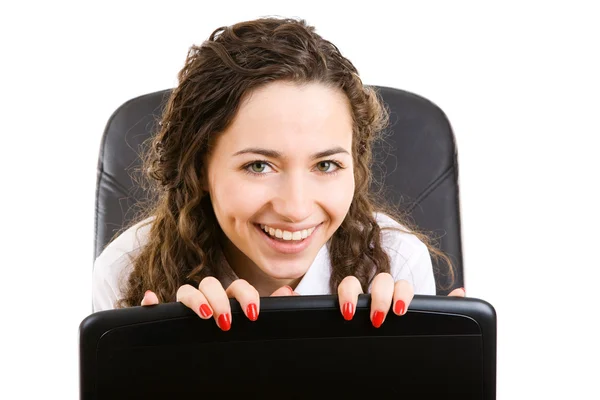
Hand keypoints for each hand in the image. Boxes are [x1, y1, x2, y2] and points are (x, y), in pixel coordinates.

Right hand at [141, 279, 297, 330]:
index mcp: (233, 301)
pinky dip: (151, 303)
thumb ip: (277, 311)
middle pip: (210, 284)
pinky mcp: (170, 323)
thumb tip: (288, 291)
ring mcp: (189, 311)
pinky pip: (156, 308)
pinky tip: (151, 300)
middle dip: (219, 297)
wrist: (229, 374)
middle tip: (226, 320)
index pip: (238, 287)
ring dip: (193, 298)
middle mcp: (210, 301)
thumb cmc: (243, 345)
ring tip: (204, 314)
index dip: (245, 295)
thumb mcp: (261, 329)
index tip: (253, 313)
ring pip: (186, 291)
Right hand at [336, 274, 466, 327]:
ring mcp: (359, 299)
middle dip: (380, 296)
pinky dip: (340, 297)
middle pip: (379, 281)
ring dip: (352, 292)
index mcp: (400, 298)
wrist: (388, 363)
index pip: (401, 286)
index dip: (400, 294)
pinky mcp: (343, 306)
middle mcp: (379, 296)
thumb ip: (444, 308)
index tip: (400, 311)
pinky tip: (341, 310)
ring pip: (353, 281)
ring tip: (352, 312)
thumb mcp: (423, 324)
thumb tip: (462, 291)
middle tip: (380, 317)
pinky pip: (337, 294)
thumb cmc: (404, 339)